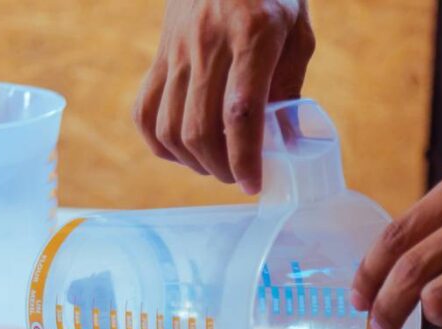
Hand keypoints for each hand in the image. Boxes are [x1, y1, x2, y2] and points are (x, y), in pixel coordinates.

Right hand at [134, 0, 314, 194]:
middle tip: (239, 177)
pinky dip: (160, 143)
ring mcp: (177, 50)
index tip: (254, 184)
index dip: (245, 158)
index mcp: (252, 34)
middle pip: (200, 129)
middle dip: (221, 168)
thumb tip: (285, 141)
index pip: (240, 112)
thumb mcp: (297, 32)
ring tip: (215, 166)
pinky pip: (145, 112)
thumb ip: (291, 86)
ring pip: (171, 128)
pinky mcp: (159, 56)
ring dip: (193, 162)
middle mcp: (208, 44)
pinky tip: (183, 150)